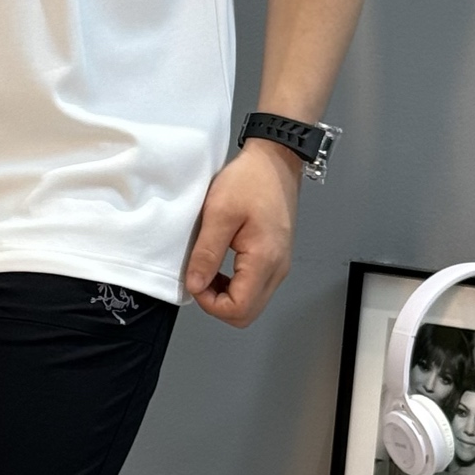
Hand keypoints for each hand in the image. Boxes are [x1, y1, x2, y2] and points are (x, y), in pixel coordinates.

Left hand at [184, 140, 299, 325]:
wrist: (274, 161)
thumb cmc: (250, 180)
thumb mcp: (219, 213)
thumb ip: (206, 253)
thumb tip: (195, 285)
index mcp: (264, 259)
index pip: (238, 309)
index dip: (210, 304)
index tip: (195, 281)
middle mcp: (277, 268)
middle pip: (247, 313)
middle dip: (217, 304)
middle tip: (200, 278)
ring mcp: (279, 265)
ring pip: (251, 303)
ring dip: (226, 295)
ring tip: (208, 269)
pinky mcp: (276, 258)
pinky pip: (255, 287)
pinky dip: (235, 285)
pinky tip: (221, 266)